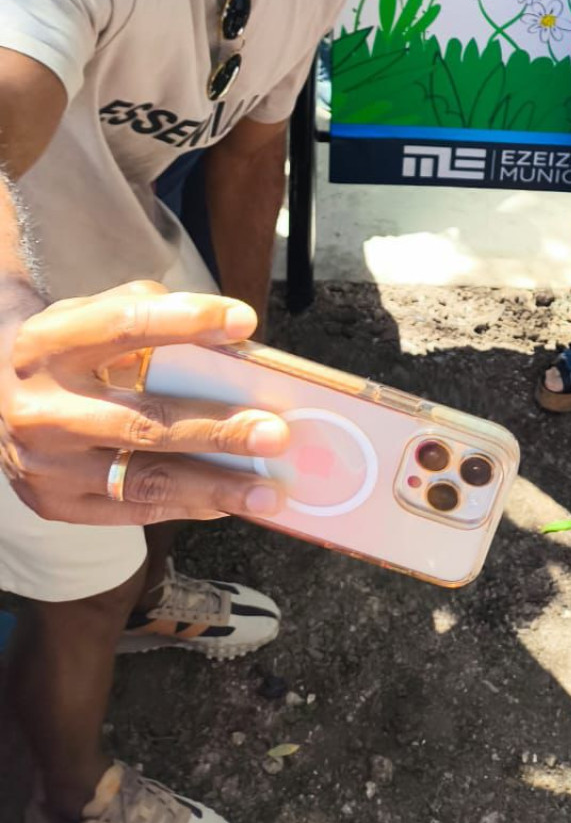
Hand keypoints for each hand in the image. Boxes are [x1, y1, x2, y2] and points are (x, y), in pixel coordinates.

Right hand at [0, 280, 288, 526]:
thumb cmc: (70, 348)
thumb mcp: (93, 313)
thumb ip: (153, 312)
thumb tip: (231, 341)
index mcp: (51, 344)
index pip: (124, 326)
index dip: (186, 322)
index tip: (244, 323)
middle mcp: (43, 408)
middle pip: (141, 421)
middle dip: (215, 429)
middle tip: (274, 432)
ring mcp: (45, 464)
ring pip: (141, 478)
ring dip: (212, 485)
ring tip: (267, 489)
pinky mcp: (53, 504)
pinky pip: (129, 510)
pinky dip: (185, 505)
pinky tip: (227, 501)